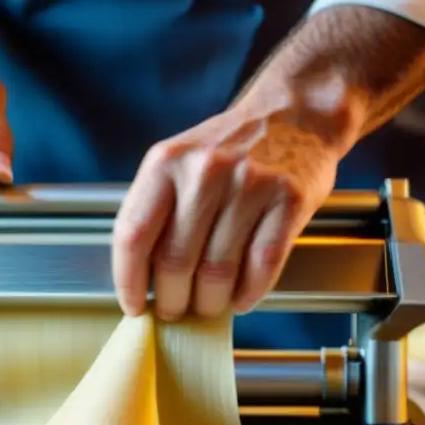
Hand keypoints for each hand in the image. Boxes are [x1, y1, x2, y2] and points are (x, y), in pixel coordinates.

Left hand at [111, 101, 346, 320]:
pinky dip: (248, 293)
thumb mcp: (180, 161)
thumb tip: (141, 278)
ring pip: (218, 271)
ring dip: (210, 302)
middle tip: (175, 310)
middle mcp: (206, 171)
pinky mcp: (288, 200)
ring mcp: (250, 184)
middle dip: (172, 299)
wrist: (295, 113)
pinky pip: (261, 265)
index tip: (133, 305)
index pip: (133, 235)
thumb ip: (158, 209)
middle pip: (175, 261)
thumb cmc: (230, 148)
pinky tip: (241, 298)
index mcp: (167, 162)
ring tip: (208, 305)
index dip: (129, 280)